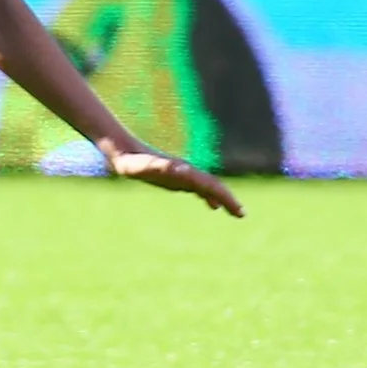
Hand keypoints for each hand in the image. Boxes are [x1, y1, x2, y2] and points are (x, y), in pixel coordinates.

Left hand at [102, 146, 244, 217]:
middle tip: (242, 215)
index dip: (226, 197)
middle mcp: (187, 173)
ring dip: (222, 198)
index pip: (211, 186)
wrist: (124, 152)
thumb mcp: (145, 167)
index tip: (238, 210)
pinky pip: (198, 189)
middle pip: (214, 186)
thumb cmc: (133, 162)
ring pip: (208, 187)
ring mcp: (183, 175)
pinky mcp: (176, 178)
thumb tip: (183, 169)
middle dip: (229, 200)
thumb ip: (162, 167)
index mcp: (185, 172)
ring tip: (234, 212)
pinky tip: (212, 206)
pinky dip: (208, 197)